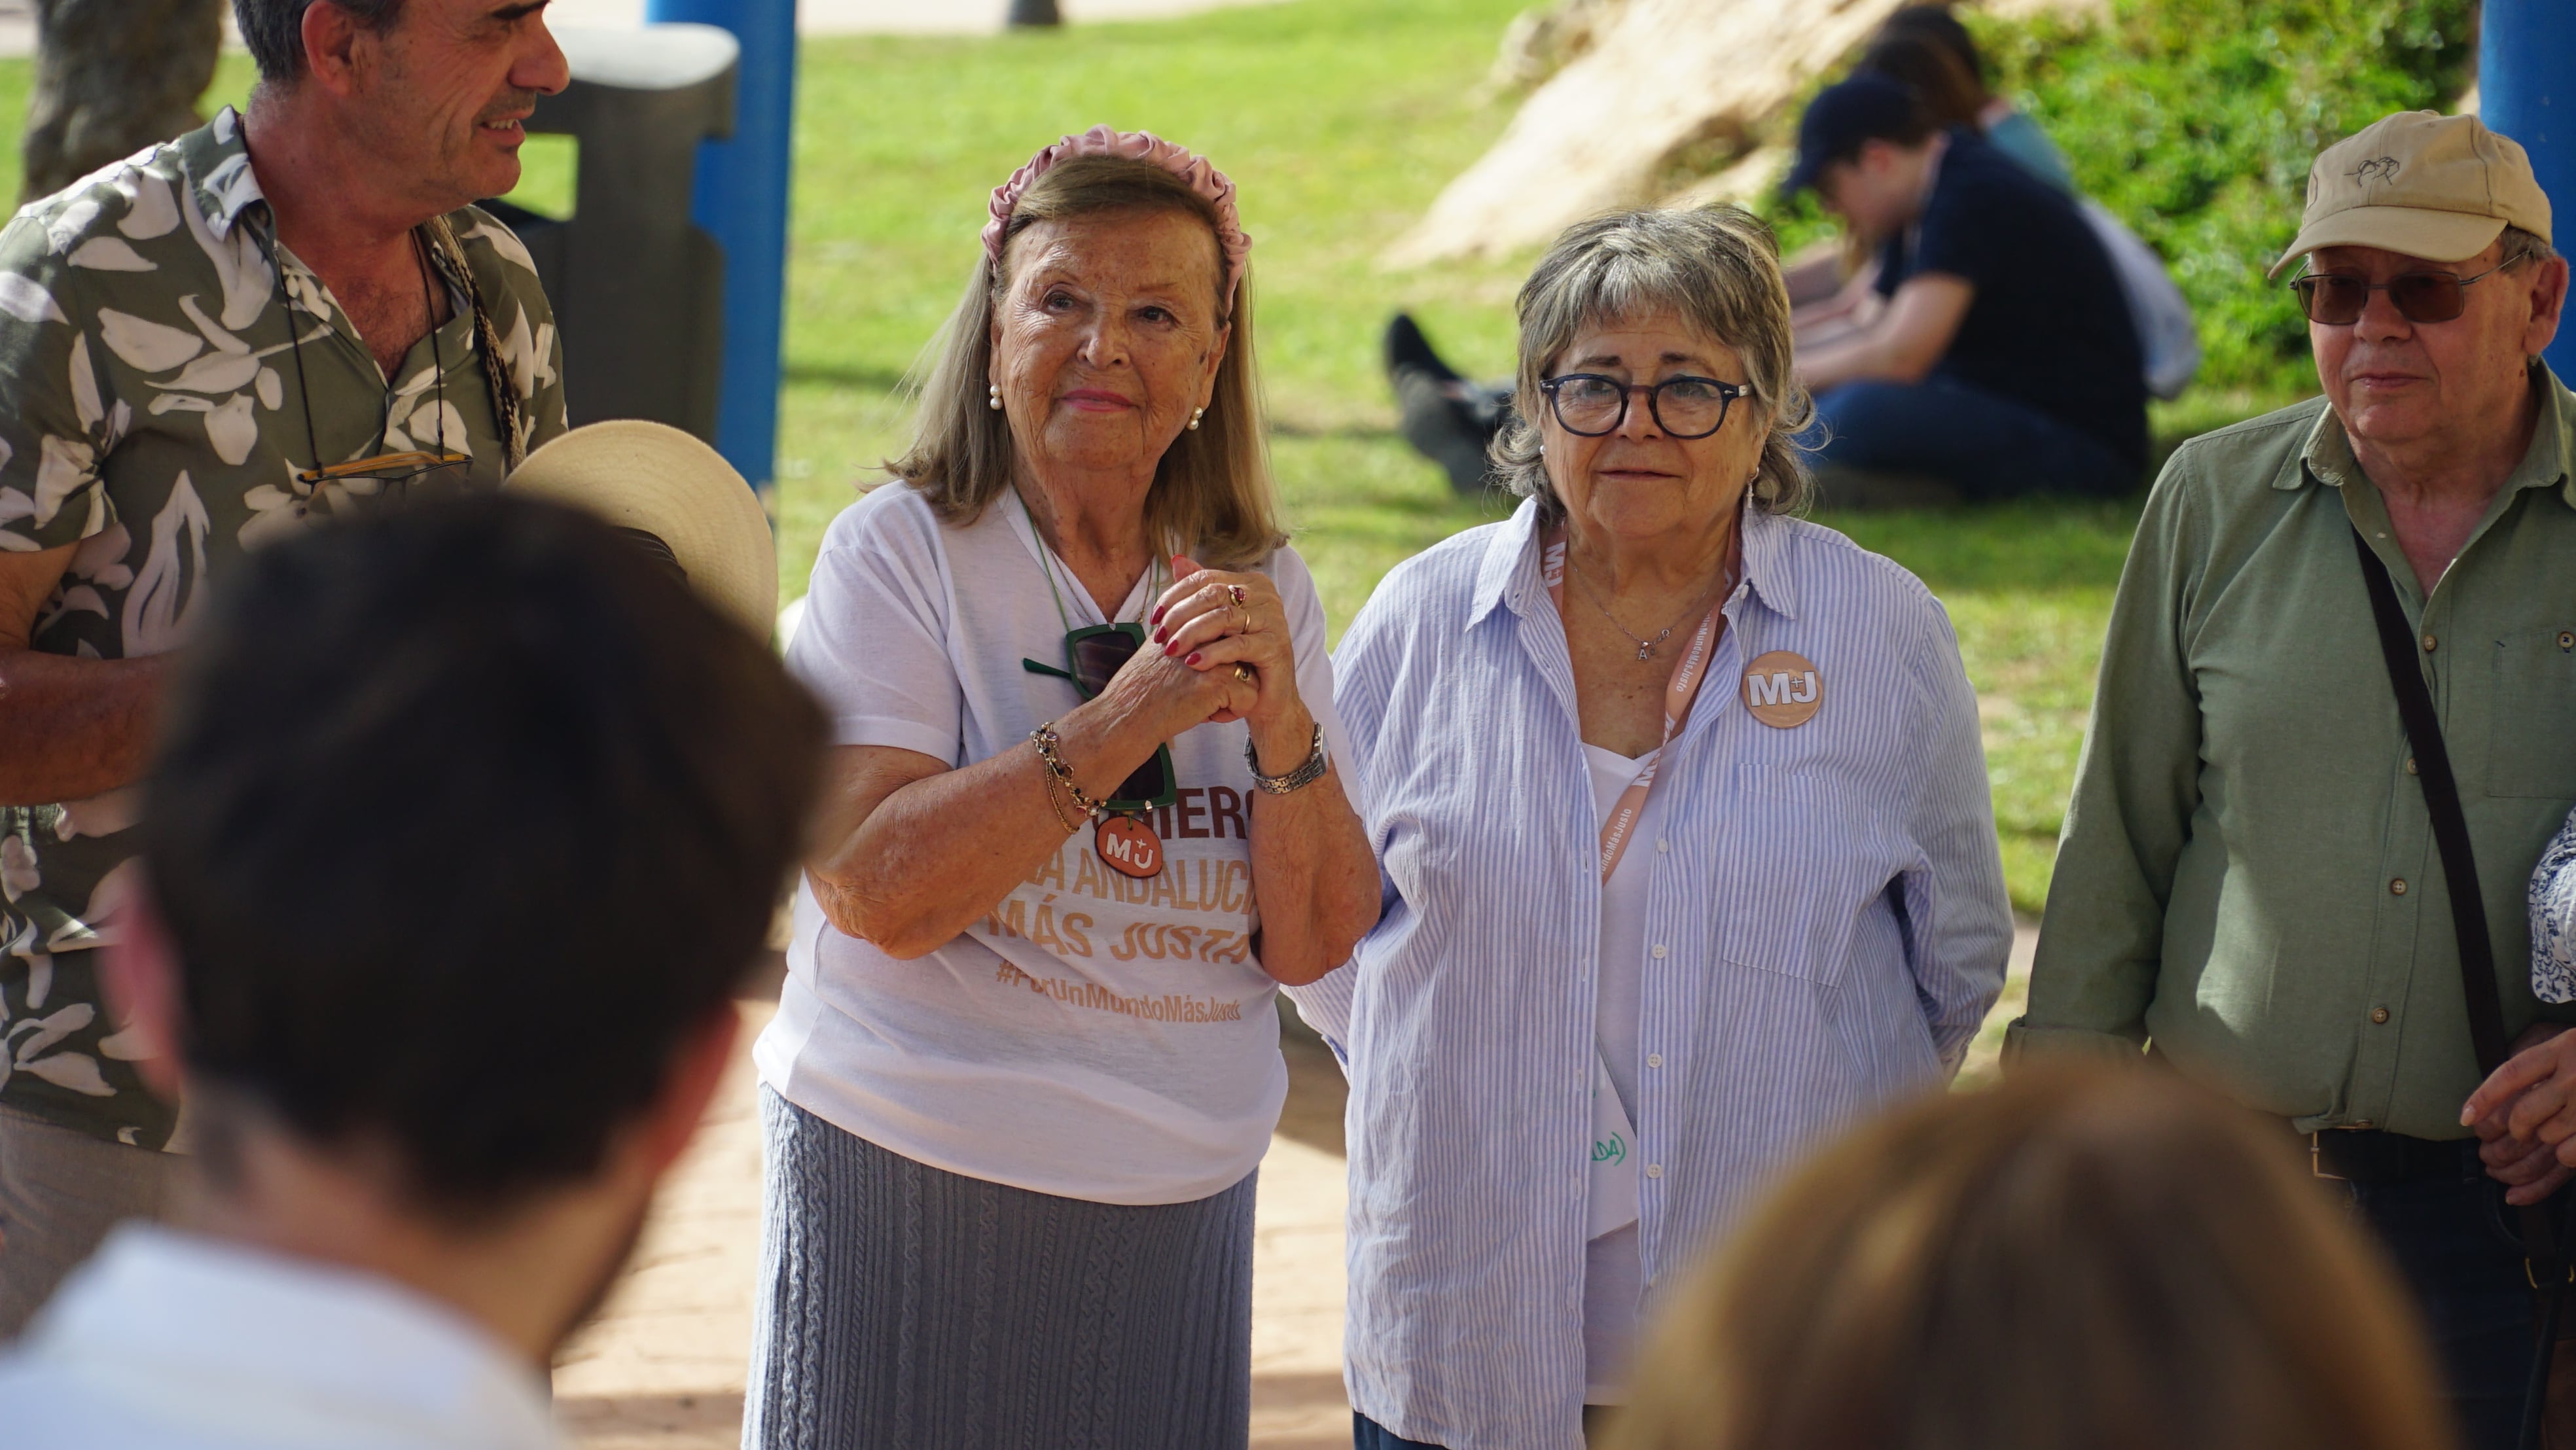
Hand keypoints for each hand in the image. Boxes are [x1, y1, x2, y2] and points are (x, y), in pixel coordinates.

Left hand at [1149, 554, 1308, 756]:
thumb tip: (1176, 559)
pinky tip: (1193, 663)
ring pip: (1223, 618)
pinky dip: (1212, 654)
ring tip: (1171, 650)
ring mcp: (1274, 619)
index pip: (1205, 579)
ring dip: (1190, 634)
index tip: (1155, 619)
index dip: (1175, 596)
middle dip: (1179, 616)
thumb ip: (1199, 592)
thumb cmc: (1237, 660)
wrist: (1265, 698)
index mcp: (1250, 583)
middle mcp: (1265, 595)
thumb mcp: (1215, 625)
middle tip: (1159, 637)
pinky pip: (1238, 645)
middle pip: (1212, 595)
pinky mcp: (1276, 646)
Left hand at [2462, 1022, 2575, 1204]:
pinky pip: (2570, 1155)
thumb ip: (2545, 1064)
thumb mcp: (2573, 1045)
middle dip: (2517, 1129)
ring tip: (2561, 1130)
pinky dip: (2567, 1155)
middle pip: (2525, 1114)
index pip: (2511, 1074)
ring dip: (2548, 1140)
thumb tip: (2504, 1101)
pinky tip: (2571, 1145)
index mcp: (2565, 1047)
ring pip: (2548, 1136)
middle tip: (2518, 1134)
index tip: (2465, 1117)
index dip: (2484, 1098)